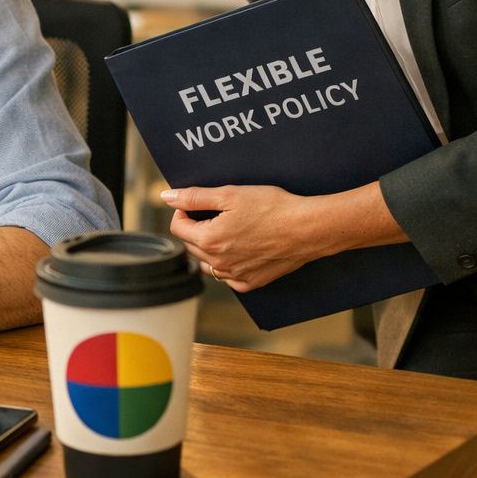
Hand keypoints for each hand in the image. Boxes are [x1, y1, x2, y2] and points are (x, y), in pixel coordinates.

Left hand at [161, 185, 329, 290]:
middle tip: (216, 212)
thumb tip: (168, 196)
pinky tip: (240, 247)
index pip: (177, 227)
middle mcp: (218, 263)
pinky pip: (227, 276)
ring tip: (228, 229)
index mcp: (208, 240)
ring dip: (208, 247)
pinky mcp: (250, 282)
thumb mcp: (230, 194)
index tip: (196, 203)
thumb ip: (195, 197)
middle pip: (191, 244)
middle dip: (195, 227)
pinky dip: (227, 263)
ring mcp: (234, 276)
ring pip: (207, 263)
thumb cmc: (272, 208)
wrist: (308, 229)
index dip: (183, 211)